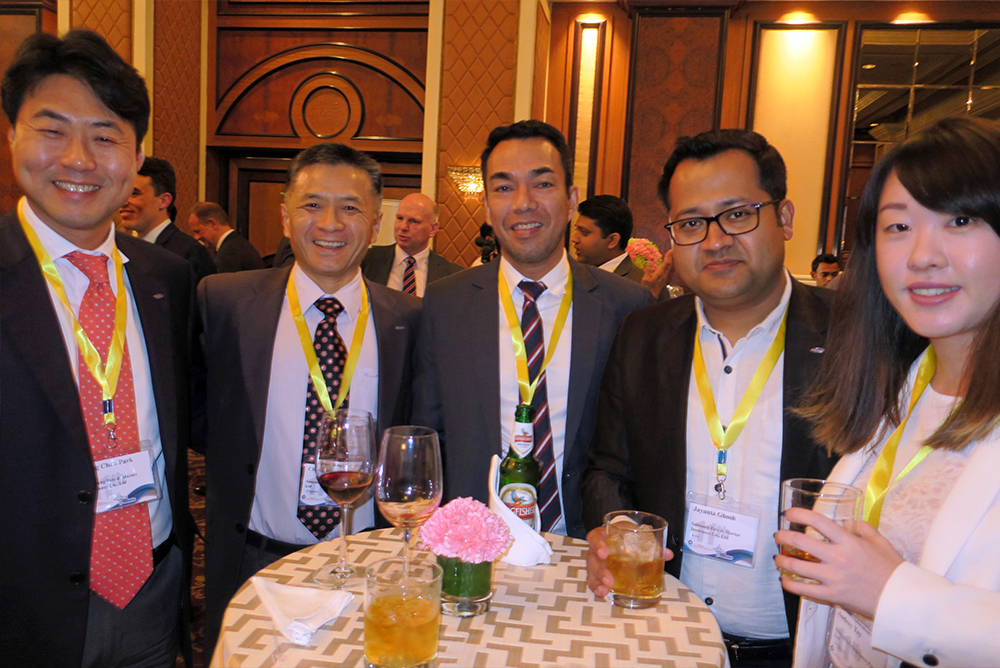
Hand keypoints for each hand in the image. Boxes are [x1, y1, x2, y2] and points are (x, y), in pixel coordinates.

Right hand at [586, 526, 673, 597]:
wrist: (620, 533)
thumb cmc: (625, 532)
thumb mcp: (636, 532)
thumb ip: (651, 542)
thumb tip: (667, 554)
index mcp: (604, 534)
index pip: (596, 537)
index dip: (598, 545)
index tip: (604, 553)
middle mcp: (596, 548)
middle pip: (592, 559)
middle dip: (600, 571)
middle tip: (609, 580)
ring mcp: (595, 560)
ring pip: (591, 571)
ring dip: (597, 582)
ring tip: (605, 590)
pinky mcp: (597, 571)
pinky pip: (593, 579)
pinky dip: (597, 587)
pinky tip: (602, 593)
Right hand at [641, 249, 674, 298]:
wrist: (651, 297)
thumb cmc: (647, 288)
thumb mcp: (645, 279)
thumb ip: (647, 270)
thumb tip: (649, 262)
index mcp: (660, 274)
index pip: (666, 264)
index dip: (668, 257)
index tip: (670, 250)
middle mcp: (664, 275)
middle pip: (670, 265)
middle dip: (671, 257)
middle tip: (672, 251)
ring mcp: (665, 278)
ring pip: (670, 268)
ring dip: (671, 261)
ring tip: (671, 256)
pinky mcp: (664, 280)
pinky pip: (668, 271)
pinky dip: (669, 266)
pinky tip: (668, 265)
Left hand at [774, 507, 903, 618]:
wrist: (899, 597)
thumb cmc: (891, 568)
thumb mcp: (879, 541)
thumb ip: (862, 528)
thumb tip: (849, 523)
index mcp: (848, 541)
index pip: (818, 521)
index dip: (799, 514)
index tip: (788, 513)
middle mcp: (837, 557)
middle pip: (800, 543)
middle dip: (783, 537)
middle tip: (778, 536)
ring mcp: (833, 577)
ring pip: (798, 567)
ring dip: (782, 561)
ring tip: (777, 558)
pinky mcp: (832, 595)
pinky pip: (805, 590)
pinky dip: (790, 584)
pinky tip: (784, 580)